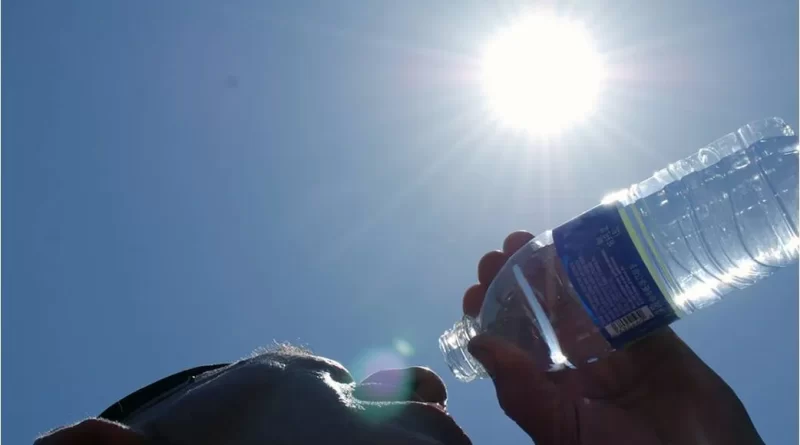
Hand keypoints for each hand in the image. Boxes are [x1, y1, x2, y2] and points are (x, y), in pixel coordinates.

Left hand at [463, 231, 764, 444]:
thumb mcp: (559, 427)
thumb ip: (520, 388)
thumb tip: (477, 343)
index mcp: (552, 392)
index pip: (512, 346)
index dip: (492, 316)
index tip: (476, 289)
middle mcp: (579, 367)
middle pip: (541, 316)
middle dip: (516, 282)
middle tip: (501, 253)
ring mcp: (617, 350)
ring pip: (579, 301)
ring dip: (553, 270)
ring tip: (529, 240)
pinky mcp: (655, 338)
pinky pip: (628, 298)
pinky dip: (608, 273)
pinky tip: (587, 248)